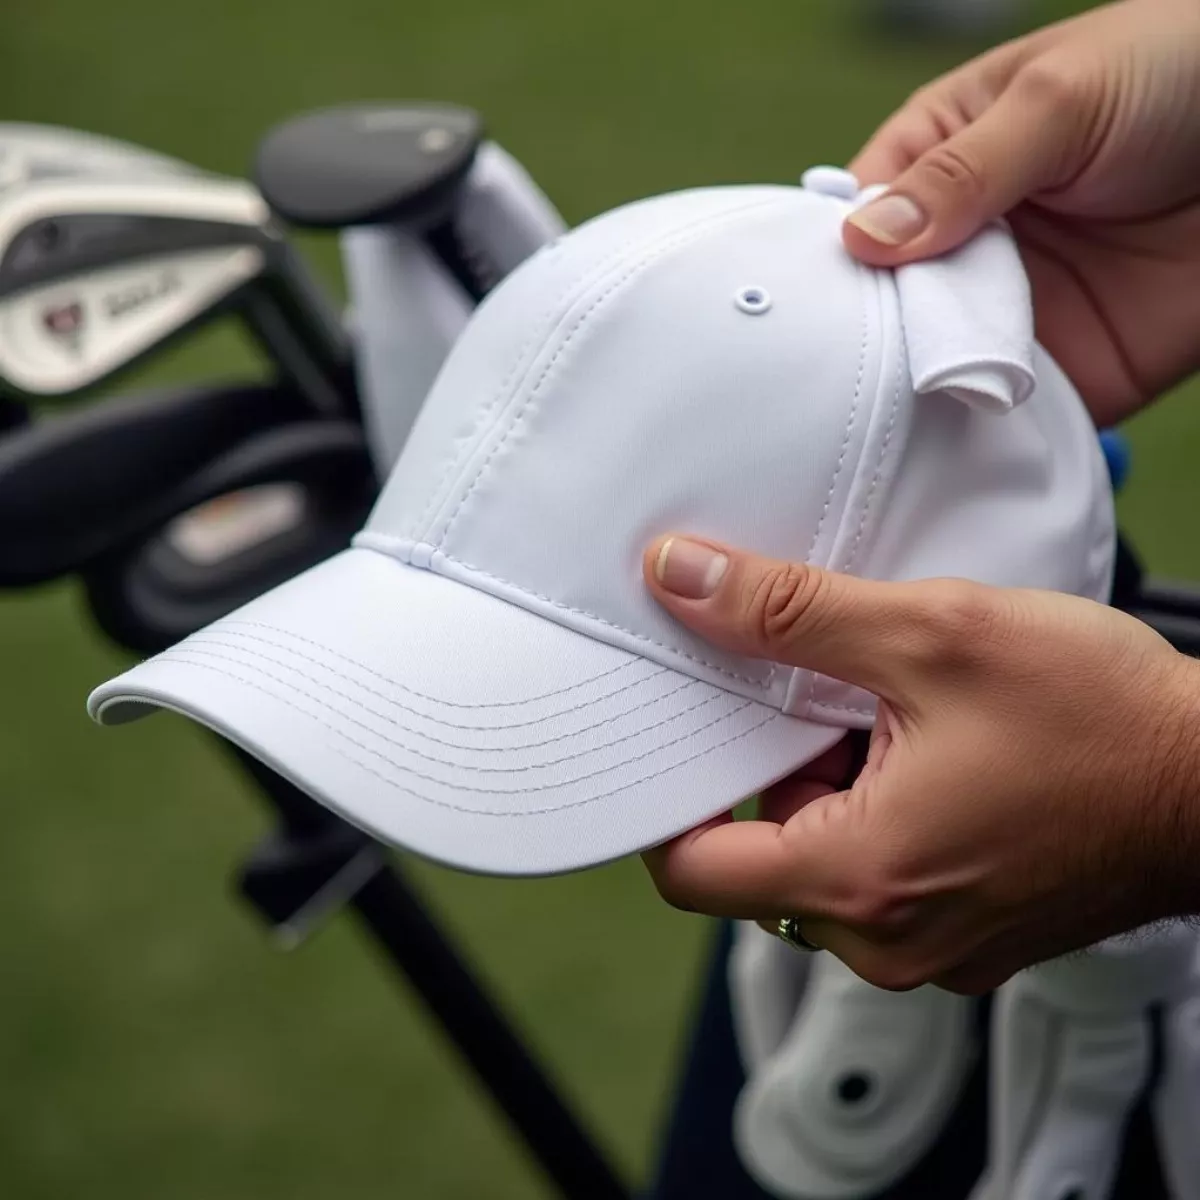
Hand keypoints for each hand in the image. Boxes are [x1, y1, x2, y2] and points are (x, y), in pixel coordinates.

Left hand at [639, 535, 1199, 994]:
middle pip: (756, 859)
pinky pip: (878, 877)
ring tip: (897, 719)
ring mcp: (931, 949)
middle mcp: (887, 941)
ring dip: (832, 786)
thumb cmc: (1106, 720)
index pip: (689, 872)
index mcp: (860, 880)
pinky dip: (878, 814)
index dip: (668, 796)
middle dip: (774, 770)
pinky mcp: (967, 935)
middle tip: (829, 697)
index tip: (686, 735)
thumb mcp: (930, 634)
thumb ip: (788, 609)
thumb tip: (682, 579)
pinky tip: (931, 751)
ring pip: (819, 863)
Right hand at [842, 0, 1199, 426]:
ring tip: (879, 420)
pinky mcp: (1053, 376)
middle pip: (878, 309)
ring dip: (912, 393)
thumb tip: (863, 238)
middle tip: (835, 378)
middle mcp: (958, 247)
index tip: (806, 306)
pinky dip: (972, 435)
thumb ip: (964, 169)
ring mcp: (1003, 315)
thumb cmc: (1176, 76)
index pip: (854, 222)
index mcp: (937, 165)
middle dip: (861, 341)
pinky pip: (996, 416)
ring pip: (928, 369)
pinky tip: (940, 446)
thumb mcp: (1058, 98)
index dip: (830, 262)